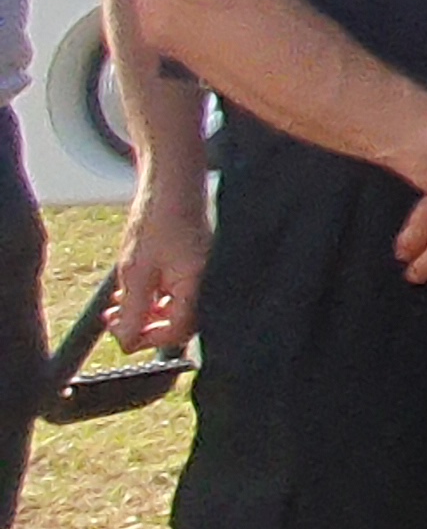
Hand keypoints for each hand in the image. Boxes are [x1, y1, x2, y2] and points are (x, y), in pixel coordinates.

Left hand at [112, 173, 206, 347]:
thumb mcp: (135, 272)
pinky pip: (180, 293)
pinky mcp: (198, 266)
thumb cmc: (157, 222)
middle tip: (116, 321)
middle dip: (144, 326)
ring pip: (177, 309)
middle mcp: (208, 284)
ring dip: (146, 312)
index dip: (146, 338)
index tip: (121, 334)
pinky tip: (137, 288)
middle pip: (179, 324)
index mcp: (199, 287)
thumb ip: (133, 312)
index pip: (177, 332)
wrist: (172, 186)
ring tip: (120, 304)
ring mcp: (204, 275)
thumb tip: (127, 342)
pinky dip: (156, 297)